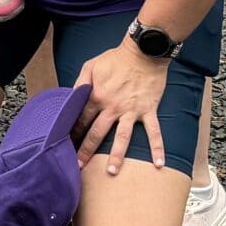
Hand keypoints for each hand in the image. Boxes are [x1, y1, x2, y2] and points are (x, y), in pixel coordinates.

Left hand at [73, 42, 173, 175]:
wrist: (143, 52)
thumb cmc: (116, 58)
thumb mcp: (91, 65)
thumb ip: (80, 82)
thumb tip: (71, 97)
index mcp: (96, 96)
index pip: (81, 119)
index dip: (73, 132)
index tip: (66, 145)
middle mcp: (112, 106)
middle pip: (97, 133)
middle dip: (86, 150)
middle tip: (79, 166)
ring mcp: (131, 110)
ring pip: (122, 137)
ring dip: (117, 155)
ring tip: (112, 172)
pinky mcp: (148, 110)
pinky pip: (154, 132)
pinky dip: (157, 148)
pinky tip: (158, 164)